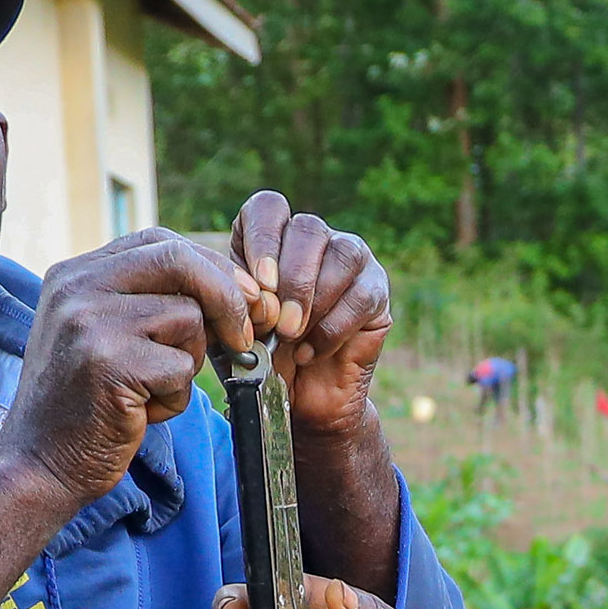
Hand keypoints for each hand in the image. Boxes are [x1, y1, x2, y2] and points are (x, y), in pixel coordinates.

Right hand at [0, 228, 266, 507]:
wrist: (40, 464)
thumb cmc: (86, 407)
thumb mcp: (107, 338)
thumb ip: (150, 304)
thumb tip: (238, 290)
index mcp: (76, 274)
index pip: (159, 242)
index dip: (211, 267)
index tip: (242, 300)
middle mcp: (77, 287)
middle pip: (179, 261)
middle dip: (227, 297)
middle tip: (242, 337)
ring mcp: (89, 322)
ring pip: (188, 319)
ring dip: (187, 364)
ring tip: (150, 392)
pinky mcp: (107, 362)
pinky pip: (180, 368)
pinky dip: (174, 399)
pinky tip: (140, 414)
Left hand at [230, 191, 390, 442]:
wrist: (295, 400)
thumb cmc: (259, 356)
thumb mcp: (232, 328)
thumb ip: (236, 304)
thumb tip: (260, 296)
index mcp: (270, 236)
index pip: (269, 208)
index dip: (264, 240)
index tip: (261, 285)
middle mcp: (312, 239)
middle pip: (309, 228)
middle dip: (293, 279)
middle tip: (281, 323)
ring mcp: (349, 260)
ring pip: (343, 253)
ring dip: (316, 298)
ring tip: (294, 336)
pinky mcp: (375, 291)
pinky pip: (362, 295)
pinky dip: (334, 327)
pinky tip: (312, 351)